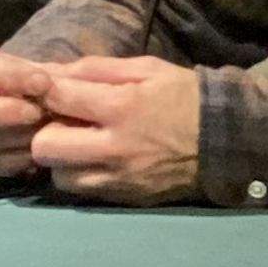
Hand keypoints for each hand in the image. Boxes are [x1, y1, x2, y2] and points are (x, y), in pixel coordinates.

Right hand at [0, 46, 56, 179]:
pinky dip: (19, 160)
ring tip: (46, 131)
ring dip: (18, 138)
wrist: (20, 110)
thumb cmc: (30, 83)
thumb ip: (51, 74)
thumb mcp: (38, 70)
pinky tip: (40, 151)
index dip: (11, 76)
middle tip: (40, 114)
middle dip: (5, 113)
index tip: (44, 82)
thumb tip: (68, 83)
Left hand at [26, 57, 202, 204]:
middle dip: (45, 130)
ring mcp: (117, 179)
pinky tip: (94, 159)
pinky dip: (80, 174)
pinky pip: (82, 191)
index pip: (58, 98)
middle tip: (61, 121)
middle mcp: (113, 148)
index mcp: (121, 107)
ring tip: (79, 143)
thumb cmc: (182, 96)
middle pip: (45, 147)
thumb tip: (55, 70)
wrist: (223, 141)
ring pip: (59, 175)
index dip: (46, 90)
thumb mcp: (146, 68)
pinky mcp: (123, 198)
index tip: (47, 88)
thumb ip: (98, 69)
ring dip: (62, 158)